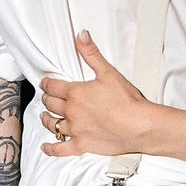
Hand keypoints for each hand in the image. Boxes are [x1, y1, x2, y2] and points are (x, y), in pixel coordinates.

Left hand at [38, 32, 157, 158]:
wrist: (139, 126)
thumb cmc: (127, 101)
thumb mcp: (108, 72)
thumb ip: (91, 53)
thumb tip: (81, 36)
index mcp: (75, 93)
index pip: (52, 87)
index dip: (47, 84)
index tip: (45, 83)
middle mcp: (71, 112)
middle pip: (51, 104)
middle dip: (47, 99)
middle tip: (47, 97)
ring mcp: (75, 130)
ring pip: (52, 125)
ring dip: (46, 119)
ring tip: (45, 116)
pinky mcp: (82, 145)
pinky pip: (60, 149)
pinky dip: (50, 148)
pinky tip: (45, 147)